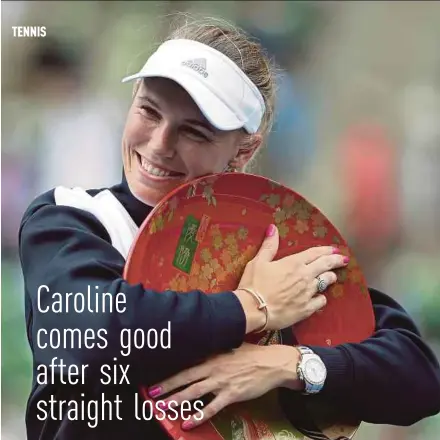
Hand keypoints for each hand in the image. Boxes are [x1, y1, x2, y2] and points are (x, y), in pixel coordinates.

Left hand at [147, 343, 301, 429]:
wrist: (272, 362)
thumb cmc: (252, 354)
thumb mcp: (231, 347)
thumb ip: (215, 352)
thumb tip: (200, 354)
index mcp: (213, 355)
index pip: (187, 363)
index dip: (172, 370)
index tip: (157, 376)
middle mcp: (214, 367)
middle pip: (186, 377)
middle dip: (167, 386)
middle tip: (151, 393)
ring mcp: (222, 382)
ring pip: (194, 392)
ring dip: (177, 400)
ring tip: (162, 408)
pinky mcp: (231, 394)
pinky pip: (211, 408)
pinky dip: (198, 416)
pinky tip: (187, 424)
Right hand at [234, 224, 348, 332]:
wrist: (253, 310)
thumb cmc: (254, 285)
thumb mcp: (258, 261)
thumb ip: (269, 246)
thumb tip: (273, 228)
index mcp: (293, 263)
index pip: (315, 253)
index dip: (326, 250)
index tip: (334, 249)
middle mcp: (304, 277)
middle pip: (326, 265)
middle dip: (336, 261)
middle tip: (343, 259)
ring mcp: (307, 293)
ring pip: (326, 282)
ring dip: (330, 277)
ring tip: (332, 276)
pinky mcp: (306, 309)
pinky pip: (321, 301)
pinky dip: (322, 298)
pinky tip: (320, 297)